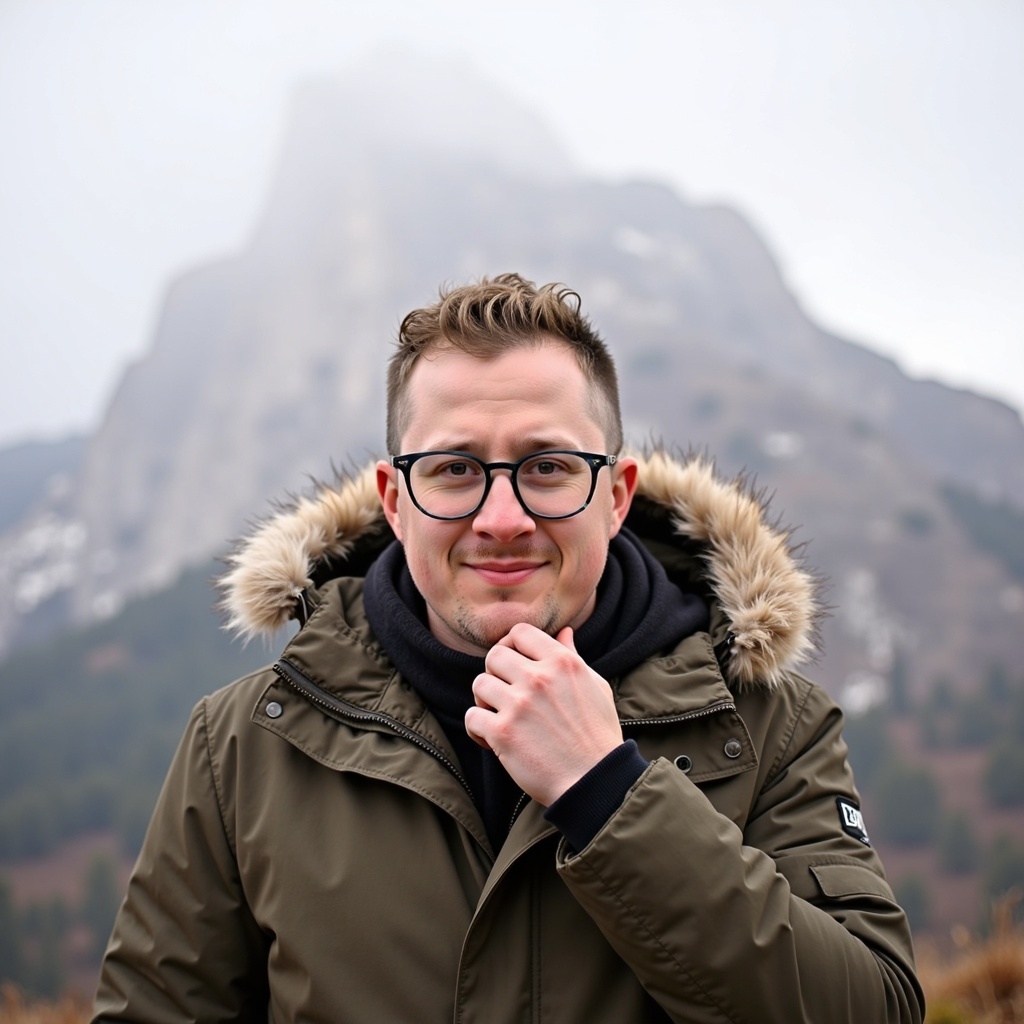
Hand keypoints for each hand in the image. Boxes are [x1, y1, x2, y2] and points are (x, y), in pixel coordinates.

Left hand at [465, 623, 623, 805]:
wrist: (594, 781)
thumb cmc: (598, 735)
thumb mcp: (594, 687)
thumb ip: (573, 656)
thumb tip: (564, 632)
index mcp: (562, 663)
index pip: (520, 632)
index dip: (511, 645)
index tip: (513, 663)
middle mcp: (539, 678)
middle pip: (494, 655)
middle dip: (495, 672)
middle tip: (503, 692)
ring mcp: (519, 705)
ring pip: (479, 684)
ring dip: (484, 700)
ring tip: (497, 716)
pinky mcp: (503, 733)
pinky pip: (472, 717)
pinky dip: (477, 729)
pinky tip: (491, 739)